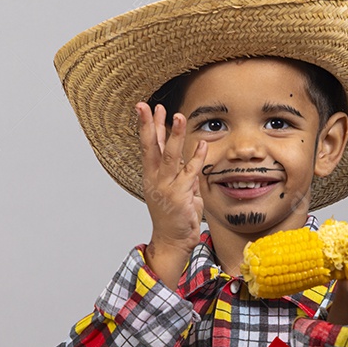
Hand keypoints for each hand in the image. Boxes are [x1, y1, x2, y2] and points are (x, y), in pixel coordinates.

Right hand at [136, 102, 207, 287]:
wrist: (172, 241)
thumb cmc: (175, 216)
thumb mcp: (178, 188)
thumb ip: (182, 172)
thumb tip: (190, 156)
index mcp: (152, 175)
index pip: (148, 146)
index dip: (147, 126)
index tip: (145, 108)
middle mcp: (155, 179)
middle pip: (150, 147)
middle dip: (148, 125)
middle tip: (145, 105)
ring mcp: (166, 187)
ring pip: (170, 156)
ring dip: (175, 136)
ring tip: (178, 117)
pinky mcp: (179, 195)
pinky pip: (190, 173)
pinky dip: (197, 158)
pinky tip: (202, 144)